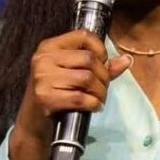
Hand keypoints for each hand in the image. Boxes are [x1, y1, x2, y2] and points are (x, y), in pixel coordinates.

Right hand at [9, 31, 132, 159]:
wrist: (33, 123)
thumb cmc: (56, 95)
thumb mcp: (73, 75)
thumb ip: (100, 66)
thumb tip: (127, 60)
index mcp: (49, 47)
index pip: (83, 36)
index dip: (100, 49)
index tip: (103, 64)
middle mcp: (43, 58)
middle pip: (89, 59)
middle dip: (104, 76)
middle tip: (103, 88)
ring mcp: (42, 78)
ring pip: (87, 78)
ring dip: (101, 92)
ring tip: (99, 98)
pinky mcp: (45, 97)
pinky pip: (81, 98)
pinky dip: (93, 103)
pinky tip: (94, 106)